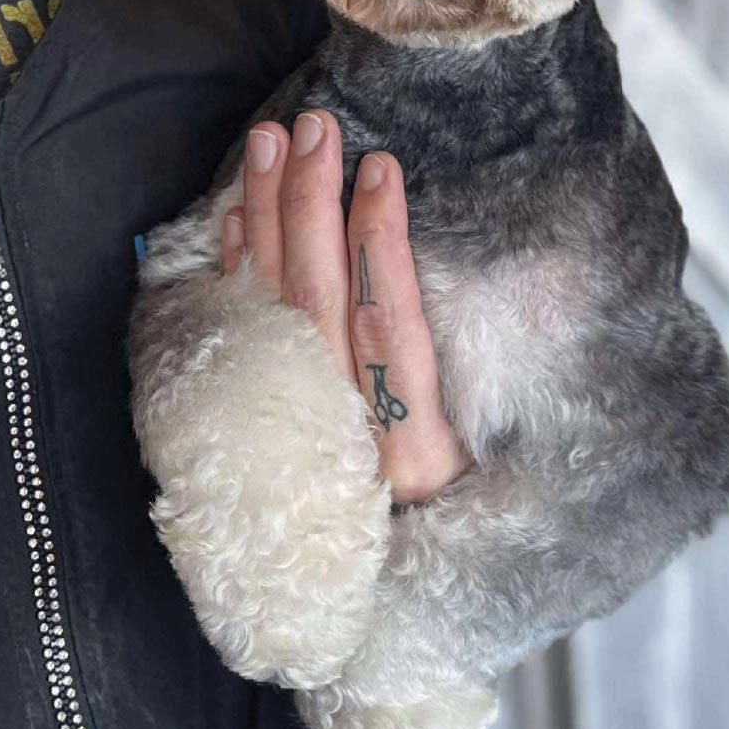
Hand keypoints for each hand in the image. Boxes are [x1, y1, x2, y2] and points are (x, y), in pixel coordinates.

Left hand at [220, 109, 468, 502]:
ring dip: (264, 216)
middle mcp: (342, 433)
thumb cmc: (453, 515)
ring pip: (269, 305)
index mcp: (411, 449)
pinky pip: (236, 330)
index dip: (380, 242)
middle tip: (313, 128)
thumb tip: (496, 274)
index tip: (380, 167)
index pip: (387, 326)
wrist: (366, 601)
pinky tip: (233, 213)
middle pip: (316, 301)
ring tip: (266, 142)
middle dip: (311, 205)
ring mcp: (291, 426)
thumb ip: (471, 382)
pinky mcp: (258, 418)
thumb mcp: (482, 461)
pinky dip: (232, 267)